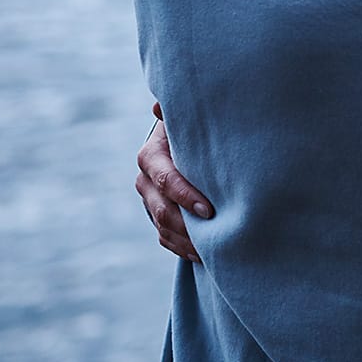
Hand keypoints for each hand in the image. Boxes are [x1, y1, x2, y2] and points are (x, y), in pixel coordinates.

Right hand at [136, 107, 210, 263]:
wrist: (188, 145)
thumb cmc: (194, 129)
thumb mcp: (187, 120)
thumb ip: (178, 114)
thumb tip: (158, 106)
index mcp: (152, 156)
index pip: (164, 179)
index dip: (184, 195)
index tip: (209, 209)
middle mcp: (145, 181)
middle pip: (162, 210)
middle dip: (189, 225)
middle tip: (216, 234)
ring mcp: (149, 202)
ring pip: (164, 229)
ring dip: (188, 241)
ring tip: (214, 250)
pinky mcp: (156, 218)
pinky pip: (166, 239)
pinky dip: (183, 248)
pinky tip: (205, 254)